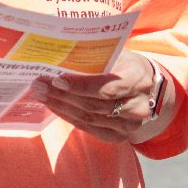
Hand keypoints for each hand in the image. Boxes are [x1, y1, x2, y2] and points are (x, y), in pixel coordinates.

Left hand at [32, 51, 162, 143]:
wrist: (148, 88)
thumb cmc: (127, 65)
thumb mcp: (119, 54)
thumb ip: (96, 54)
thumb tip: (60, 51)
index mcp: (138, 79)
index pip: (107, 87)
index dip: (81, 86)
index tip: (56, 79)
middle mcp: (137, 106)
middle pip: (94, 104)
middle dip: (62, 94)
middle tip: (38, 85)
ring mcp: (130, 125)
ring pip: (89, 118)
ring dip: (61, 106)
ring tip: (41, 94)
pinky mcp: (120, 136)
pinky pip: (89, 128)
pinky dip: (69, 117)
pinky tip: (54, 106)